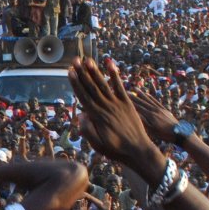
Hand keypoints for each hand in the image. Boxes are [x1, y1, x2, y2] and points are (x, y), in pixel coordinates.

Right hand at [68, 58, 161, 175]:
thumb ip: (88, 130)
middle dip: (82, 73)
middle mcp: (106, 107)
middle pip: (91, 87)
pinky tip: (110, 64)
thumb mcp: (97, 144)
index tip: (70, 71)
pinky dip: (114, 75)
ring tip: (88, 59)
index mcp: (97, 116)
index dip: (76, 83)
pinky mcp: (127, 103)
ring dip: (95, 71)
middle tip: (75, 60)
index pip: (83, 96)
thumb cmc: (116, 149)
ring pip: (103, 84)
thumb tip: (80, 115)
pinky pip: (120, 86)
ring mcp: (117, 104)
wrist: (138, 149)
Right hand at [129, 89, 177, 143]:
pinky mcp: (164, 109)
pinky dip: (151, 97)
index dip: (130, 101)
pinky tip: (148, 94)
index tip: (124, 96)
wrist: (179, 132)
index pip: (138, 106)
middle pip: (142, 101)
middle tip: (127, 91)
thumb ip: (143, 121)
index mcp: (150, 115)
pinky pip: (156, 101)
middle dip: (134, 96)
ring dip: (141, 94)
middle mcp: (154, 110)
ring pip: (149, 99)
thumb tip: (135, 113)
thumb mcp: (152, 130)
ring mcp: (159, 109)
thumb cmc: (164, 134)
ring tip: (136, 89)